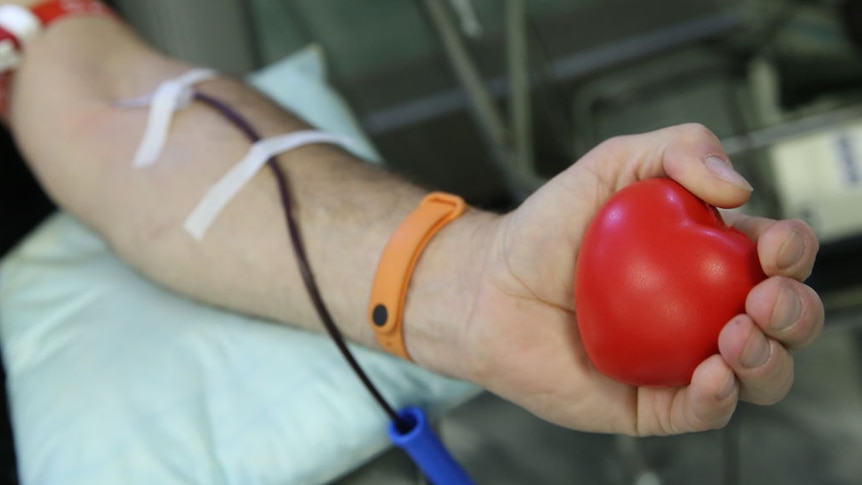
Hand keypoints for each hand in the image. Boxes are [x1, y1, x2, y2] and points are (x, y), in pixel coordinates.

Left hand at [460, 123, 823, 435]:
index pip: (773, 258)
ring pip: (757, 374)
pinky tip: (713, 373)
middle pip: (781, 322)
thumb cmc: (547, 229)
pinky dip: (720, 398)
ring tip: (737, 335)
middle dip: (794, 312)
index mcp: (707, 258)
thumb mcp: (612, 165)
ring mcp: (682, 360)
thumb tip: (737, 186)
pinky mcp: (653, 403)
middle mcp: (704, 312)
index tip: (772, 244)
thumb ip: (677, 149)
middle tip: (762, 298)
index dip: (791, 251)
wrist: (489, 287)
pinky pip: (702, 411)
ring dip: (769, 359)